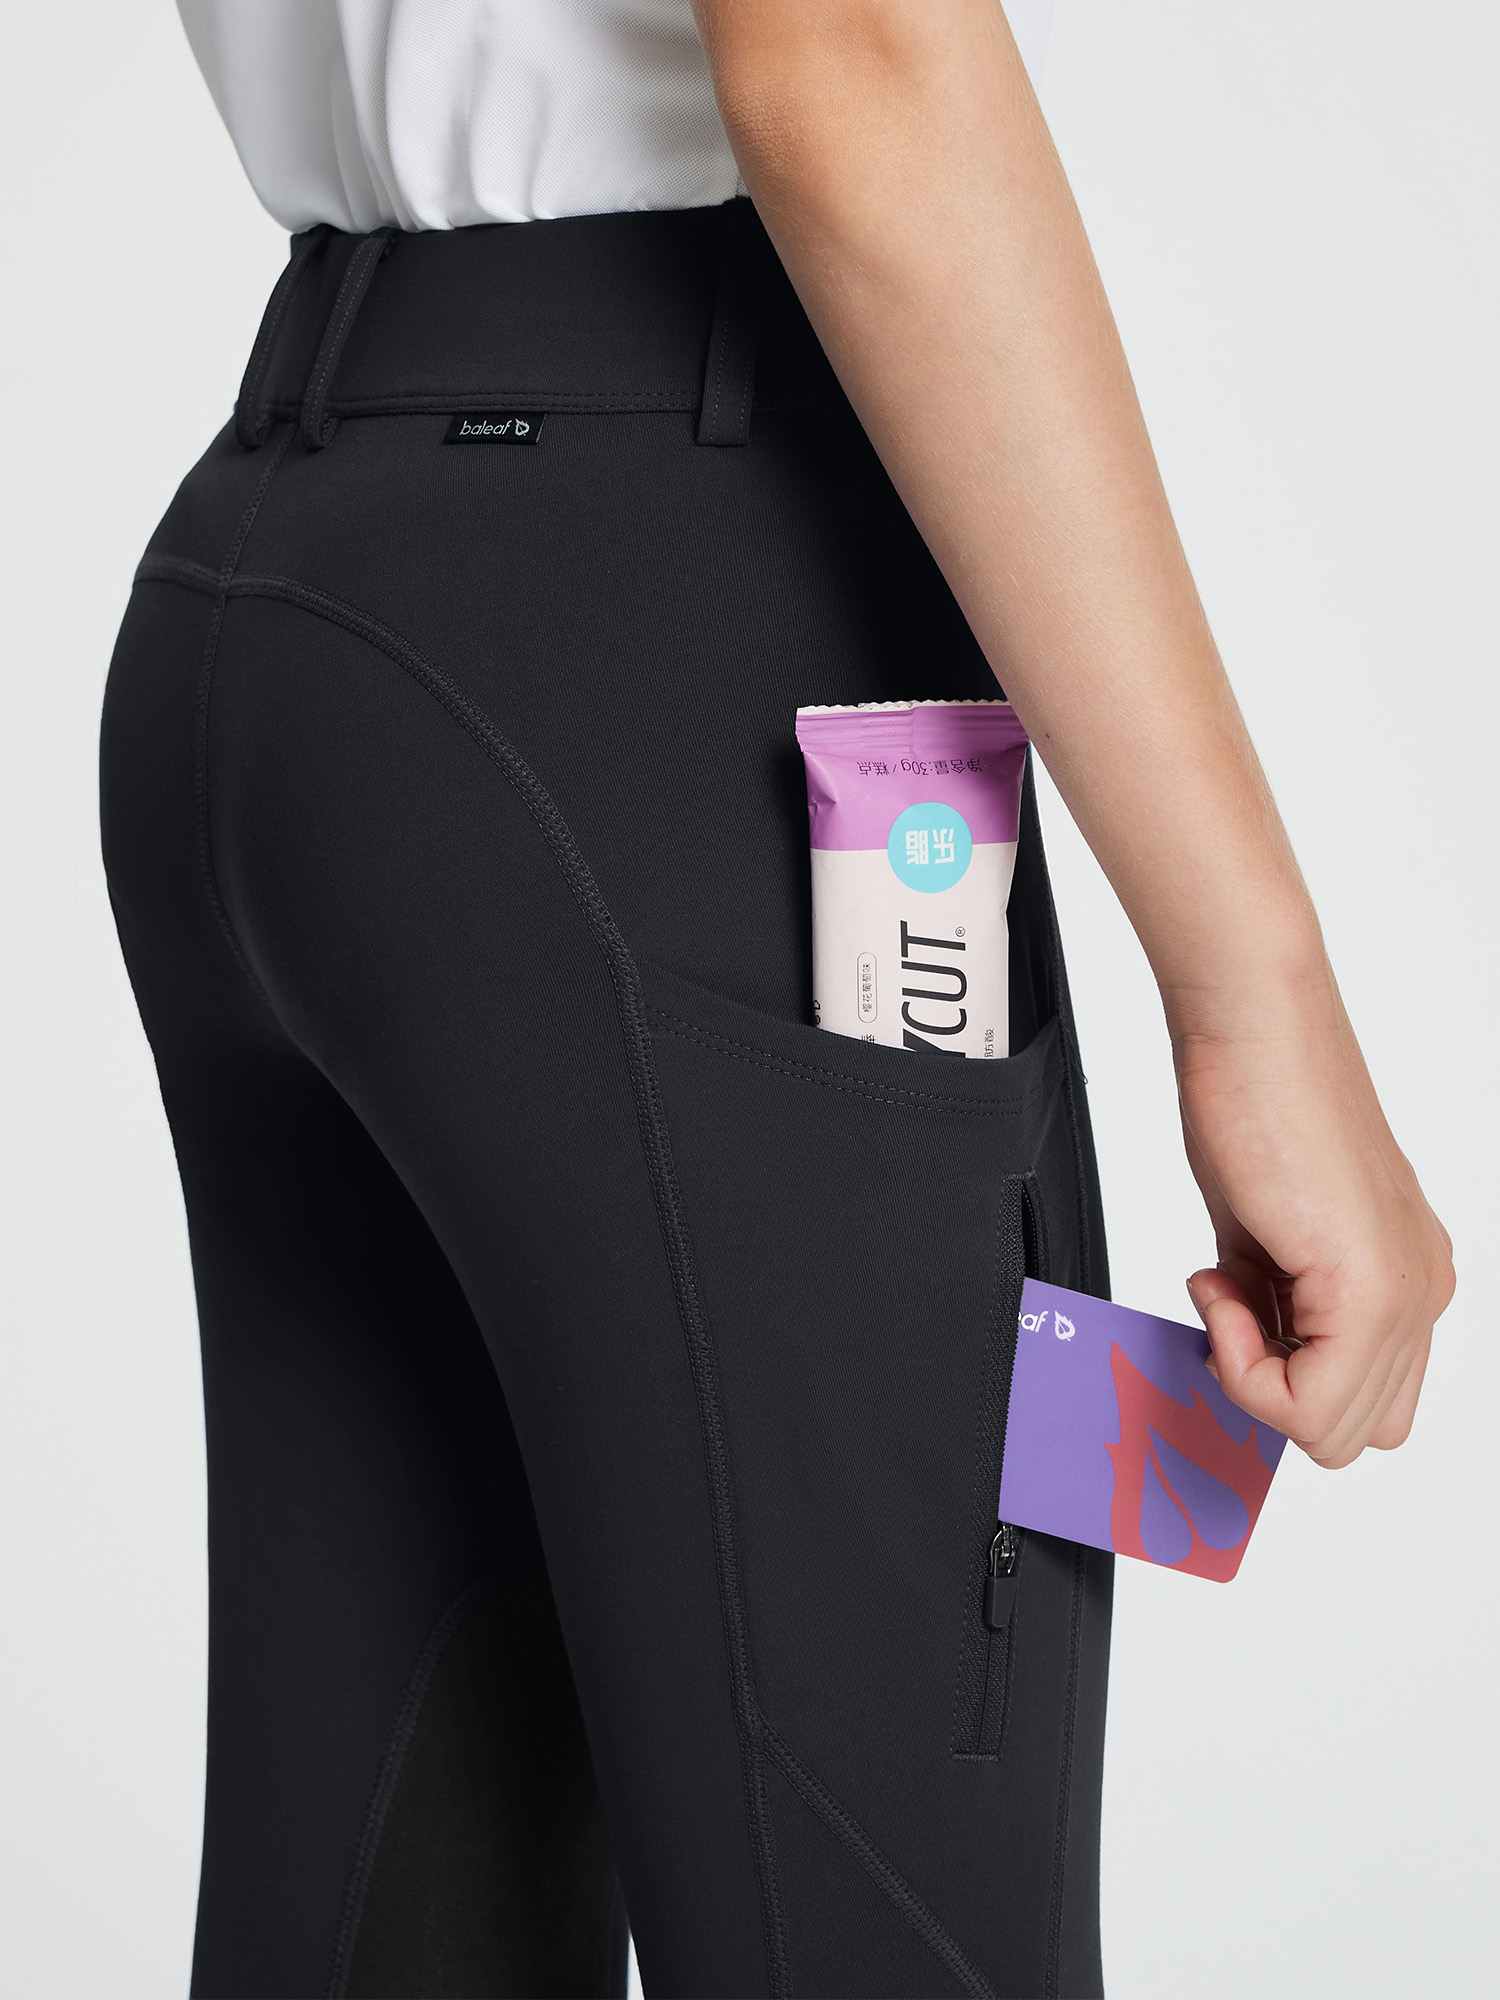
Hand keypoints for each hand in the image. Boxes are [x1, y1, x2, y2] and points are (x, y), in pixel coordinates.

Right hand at [1169, 971, 1453, 1468]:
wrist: (1256, 1027)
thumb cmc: (1255, 1099)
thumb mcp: (1266, 1230)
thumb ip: (1271, 1301)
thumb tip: (1244, 1352)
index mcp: (1406, 1276)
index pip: (1361, 1403)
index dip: (1279, 1378)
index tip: (1231, 1306)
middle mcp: (1421, 1290)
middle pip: (1352, 1431)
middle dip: (1270, 1392)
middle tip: (1226, 1307)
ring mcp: (1404, 1292)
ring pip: (1333, 1432)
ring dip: (1255, 1379)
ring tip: (1223, 1287)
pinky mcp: (1368, 1285)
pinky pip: (1308, 1403)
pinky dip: (1243, 1364)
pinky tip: (1220, 1281)